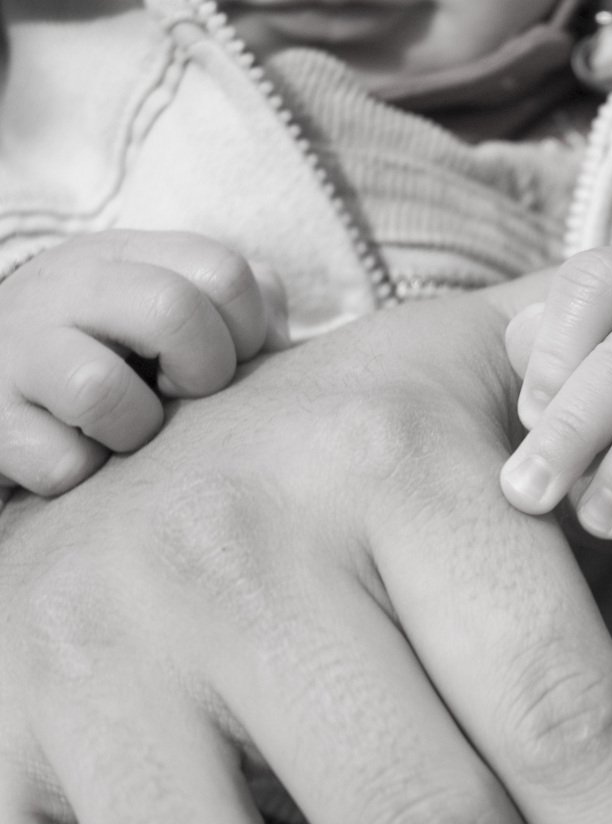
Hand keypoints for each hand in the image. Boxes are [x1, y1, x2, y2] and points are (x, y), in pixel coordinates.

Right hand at [0, 229, 288, 494]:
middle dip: (202, 372)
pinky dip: (79, 474)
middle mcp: (67, 289)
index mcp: (128, 257)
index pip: (227, 272)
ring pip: (101, 389)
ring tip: (122, 433)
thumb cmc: (109, 356)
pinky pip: (59, 463)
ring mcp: (17, 349)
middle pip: (173, 310)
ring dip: (134, 429)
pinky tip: (74, 458)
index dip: (247, 332)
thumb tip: (281, 348)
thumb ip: (239, 315)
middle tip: (179, 395)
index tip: (225, 361)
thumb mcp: (165, 314)